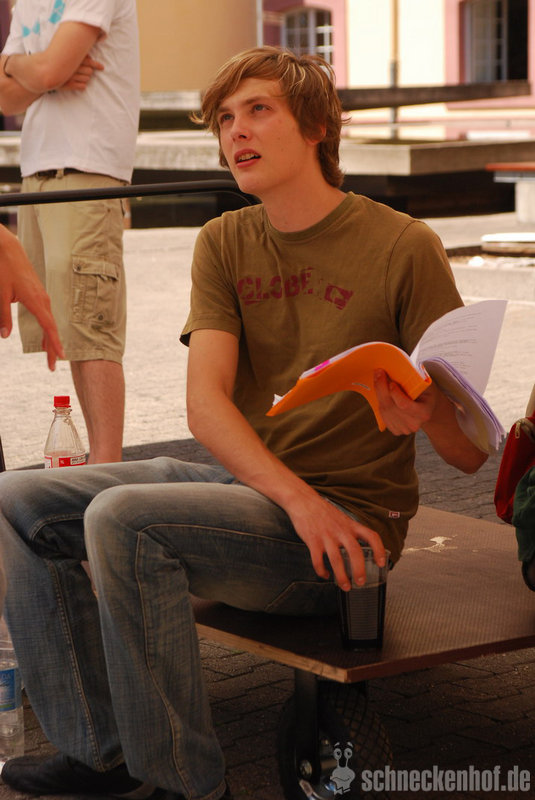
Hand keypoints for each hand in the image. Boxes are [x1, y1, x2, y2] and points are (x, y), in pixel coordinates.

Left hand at [1, 227, 63, 369]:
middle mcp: (43, 300)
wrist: (8, 249)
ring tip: (49, 356)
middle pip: (51, 328)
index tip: (59, 358)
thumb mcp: (0, 295)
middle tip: (51, 367)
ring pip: (49, 322)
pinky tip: (44, 337)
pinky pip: (46, 316)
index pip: (49, 327)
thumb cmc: (4, 269)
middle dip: (52, 348)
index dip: (54, 344)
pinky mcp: (38, 294)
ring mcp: (42, 296)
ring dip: (49, 339)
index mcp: (37, 301)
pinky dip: (46, 328)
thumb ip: (3, 317)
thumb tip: (4, 336)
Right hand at [60, 55, 103, 90]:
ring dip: (85, 78)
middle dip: (88, 72)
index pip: (89, 62)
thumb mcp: (67, 56)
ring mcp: (71, 77)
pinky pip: (82, 86)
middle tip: (82, 71)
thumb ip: (78, 55)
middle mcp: (73, 68)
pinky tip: (78, 83)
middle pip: (89, 72)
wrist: (45, 71)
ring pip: (87, 79)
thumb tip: (89, 57)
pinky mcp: (69, 85)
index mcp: (73, 59)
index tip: (102, 67)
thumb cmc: (58, 62)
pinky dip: (82, 85)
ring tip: (77, 76)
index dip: (96, 65)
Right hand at [288, 492, 385, 590]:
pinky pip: (318, 560)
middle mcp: (340, 530)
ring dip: (341, 576)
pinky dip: (322, 571)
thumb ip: (349, 532)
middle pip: (354, 551)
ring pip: (336, 560)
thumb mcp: (342, 518)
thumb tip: (357, 549)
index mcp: (350, 525)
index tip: (381, 563)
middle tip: (360, 582)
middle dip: (359, 569)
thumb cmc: (323, 511)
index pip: (370, 536)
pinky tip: (325, 575)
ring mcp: (326, 536)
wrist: (303, 501)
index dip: (378, 550)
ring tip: (345, 586)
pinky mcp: (312, 540)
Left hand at [374, 368, 438, 434]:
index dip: (395, 394)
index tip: (391, 382)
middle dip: (382, 389)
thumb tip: (399, 367)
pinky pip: (382, 415)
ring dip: (379, 394)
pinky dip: (380, 403)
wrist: (426, 406)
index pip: (404, 405)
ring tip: (379, 380)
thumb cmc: (425, 391)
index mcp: (424, 413)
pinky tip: (382, 394)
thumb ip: (416, 377)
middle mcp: (414, 425)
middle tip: (378, 373)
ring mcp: (404, 430)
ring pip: (384, 411)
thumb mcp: (425, 383)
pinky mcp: (396, 430)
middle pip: (391, 407)